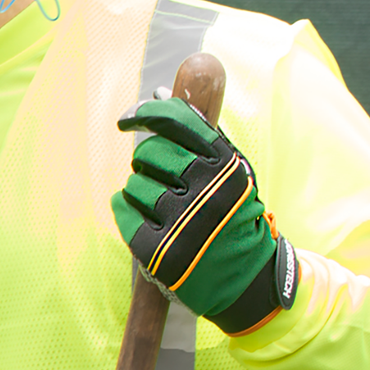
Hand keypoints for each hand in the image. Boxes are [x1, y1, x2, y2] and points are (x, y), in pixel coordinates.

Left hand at [112, 98, 296, 334]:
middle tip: (158, 175)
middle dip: (147, 160)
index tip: (127, 119)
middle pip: (149, 152)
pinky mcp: (159, 251)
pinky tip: (140, 214)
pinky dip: (126, 209)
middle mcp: (205, 190)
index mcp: (225, 165)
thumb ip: (198, 134)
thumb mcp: (230, 171)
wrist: (245, 276)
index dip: (146, 114)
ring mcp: (181, 222)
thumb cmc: (233, 216)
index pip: (175, 121)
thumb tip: (160, 92)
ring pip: (134, 184)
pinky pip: (124, 213)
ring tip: (160, 203)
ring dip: (139, 190)